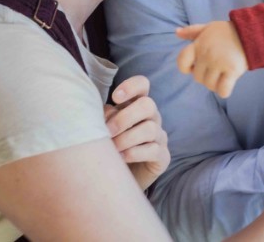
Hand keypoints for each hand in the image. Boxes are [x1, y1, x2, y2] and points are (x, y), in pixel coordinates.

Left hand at [104, 75, 168, 190]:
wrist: (121, 178)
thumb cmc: (112, 147)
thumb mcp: (106, 129)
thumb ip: (105, 117)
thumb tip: (100, 114)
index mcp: (137, 105)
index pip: (142, 85)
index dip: (131, 86)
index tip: (115, 97)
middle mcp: (152, 117)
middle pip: (148, 104)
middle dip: (125, 118)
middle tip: (108, 131)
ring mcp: (160, 136)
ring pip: (149, 128)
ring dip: (126, 138)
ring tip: (112, 148)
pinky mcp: (163, 156)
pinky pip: (153, 150)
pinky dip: (134, 153)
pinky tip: (121, 159)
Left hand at [175, 20, 247, 97]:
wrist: (250, 33)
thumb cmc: (227, 32)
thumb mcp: (208, 28)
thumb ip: (192, 31)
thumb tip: (177, 32)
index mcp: (198, 45)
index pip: (182, 62)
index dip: (186, 67)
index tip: (195, 65)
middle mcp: (206, 55)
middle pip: (197, 78)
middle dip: (205, 76)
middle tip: (216, 69)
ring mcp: (219, 63)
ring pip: (209, 85)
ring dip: (215, 83)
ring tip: (223, 74)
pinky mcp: (232, 70)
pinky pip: (223, 91)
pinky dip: (224, 90)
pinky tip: (228, 83)